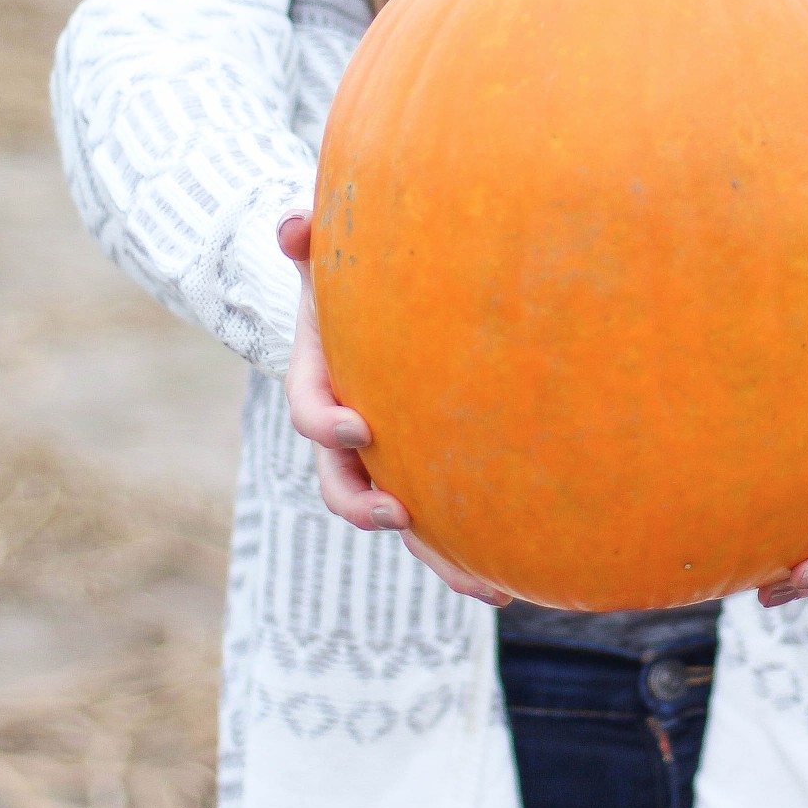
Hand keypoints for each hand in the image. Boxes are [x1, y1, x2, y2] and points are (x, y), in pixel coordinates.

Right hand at [277, 212, 511, 605]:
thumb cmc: (354, 271)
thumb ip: (309, 237)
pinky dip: (469, 549)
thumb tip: (294, 225)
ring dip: (435, 553)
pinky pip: (443, 517)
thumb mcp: (330, 251)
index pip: (307, 411)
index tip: (362, 425)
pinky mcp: (425, 470)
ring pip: (399, 518)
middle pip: (343, 484)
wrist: (375, 301)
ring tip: (484, 583)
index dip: (326, 425)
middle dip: (364, 506)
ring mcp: (386, 458)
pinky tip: (513, 578)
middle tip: (397, 515)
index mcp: (320, 378)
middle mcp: (348, 432)